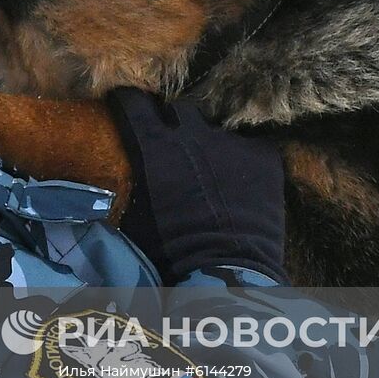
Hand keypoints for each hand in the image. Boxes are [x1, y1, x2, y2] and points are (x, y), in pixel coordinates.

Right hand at [104, 87, 286, 284]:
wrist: (226, 275)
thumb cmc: (170, 254)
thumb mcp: (134, 216)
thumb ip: (129, 184)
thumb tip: (114, 176)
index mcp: (153, 147)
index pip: (133, 102)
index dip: (129, 102)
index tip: (126, 106)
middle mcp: (192, 135)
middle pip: (178, 109)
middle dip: (172, 121)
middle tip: (172, 142)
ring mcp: (231, 143)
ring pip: (216, 130)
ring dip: (209, 145)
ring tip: (212, 170)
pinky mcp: (263, 156)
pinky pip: (249, 147)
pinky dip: (243, 160)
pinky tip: (242, 182)